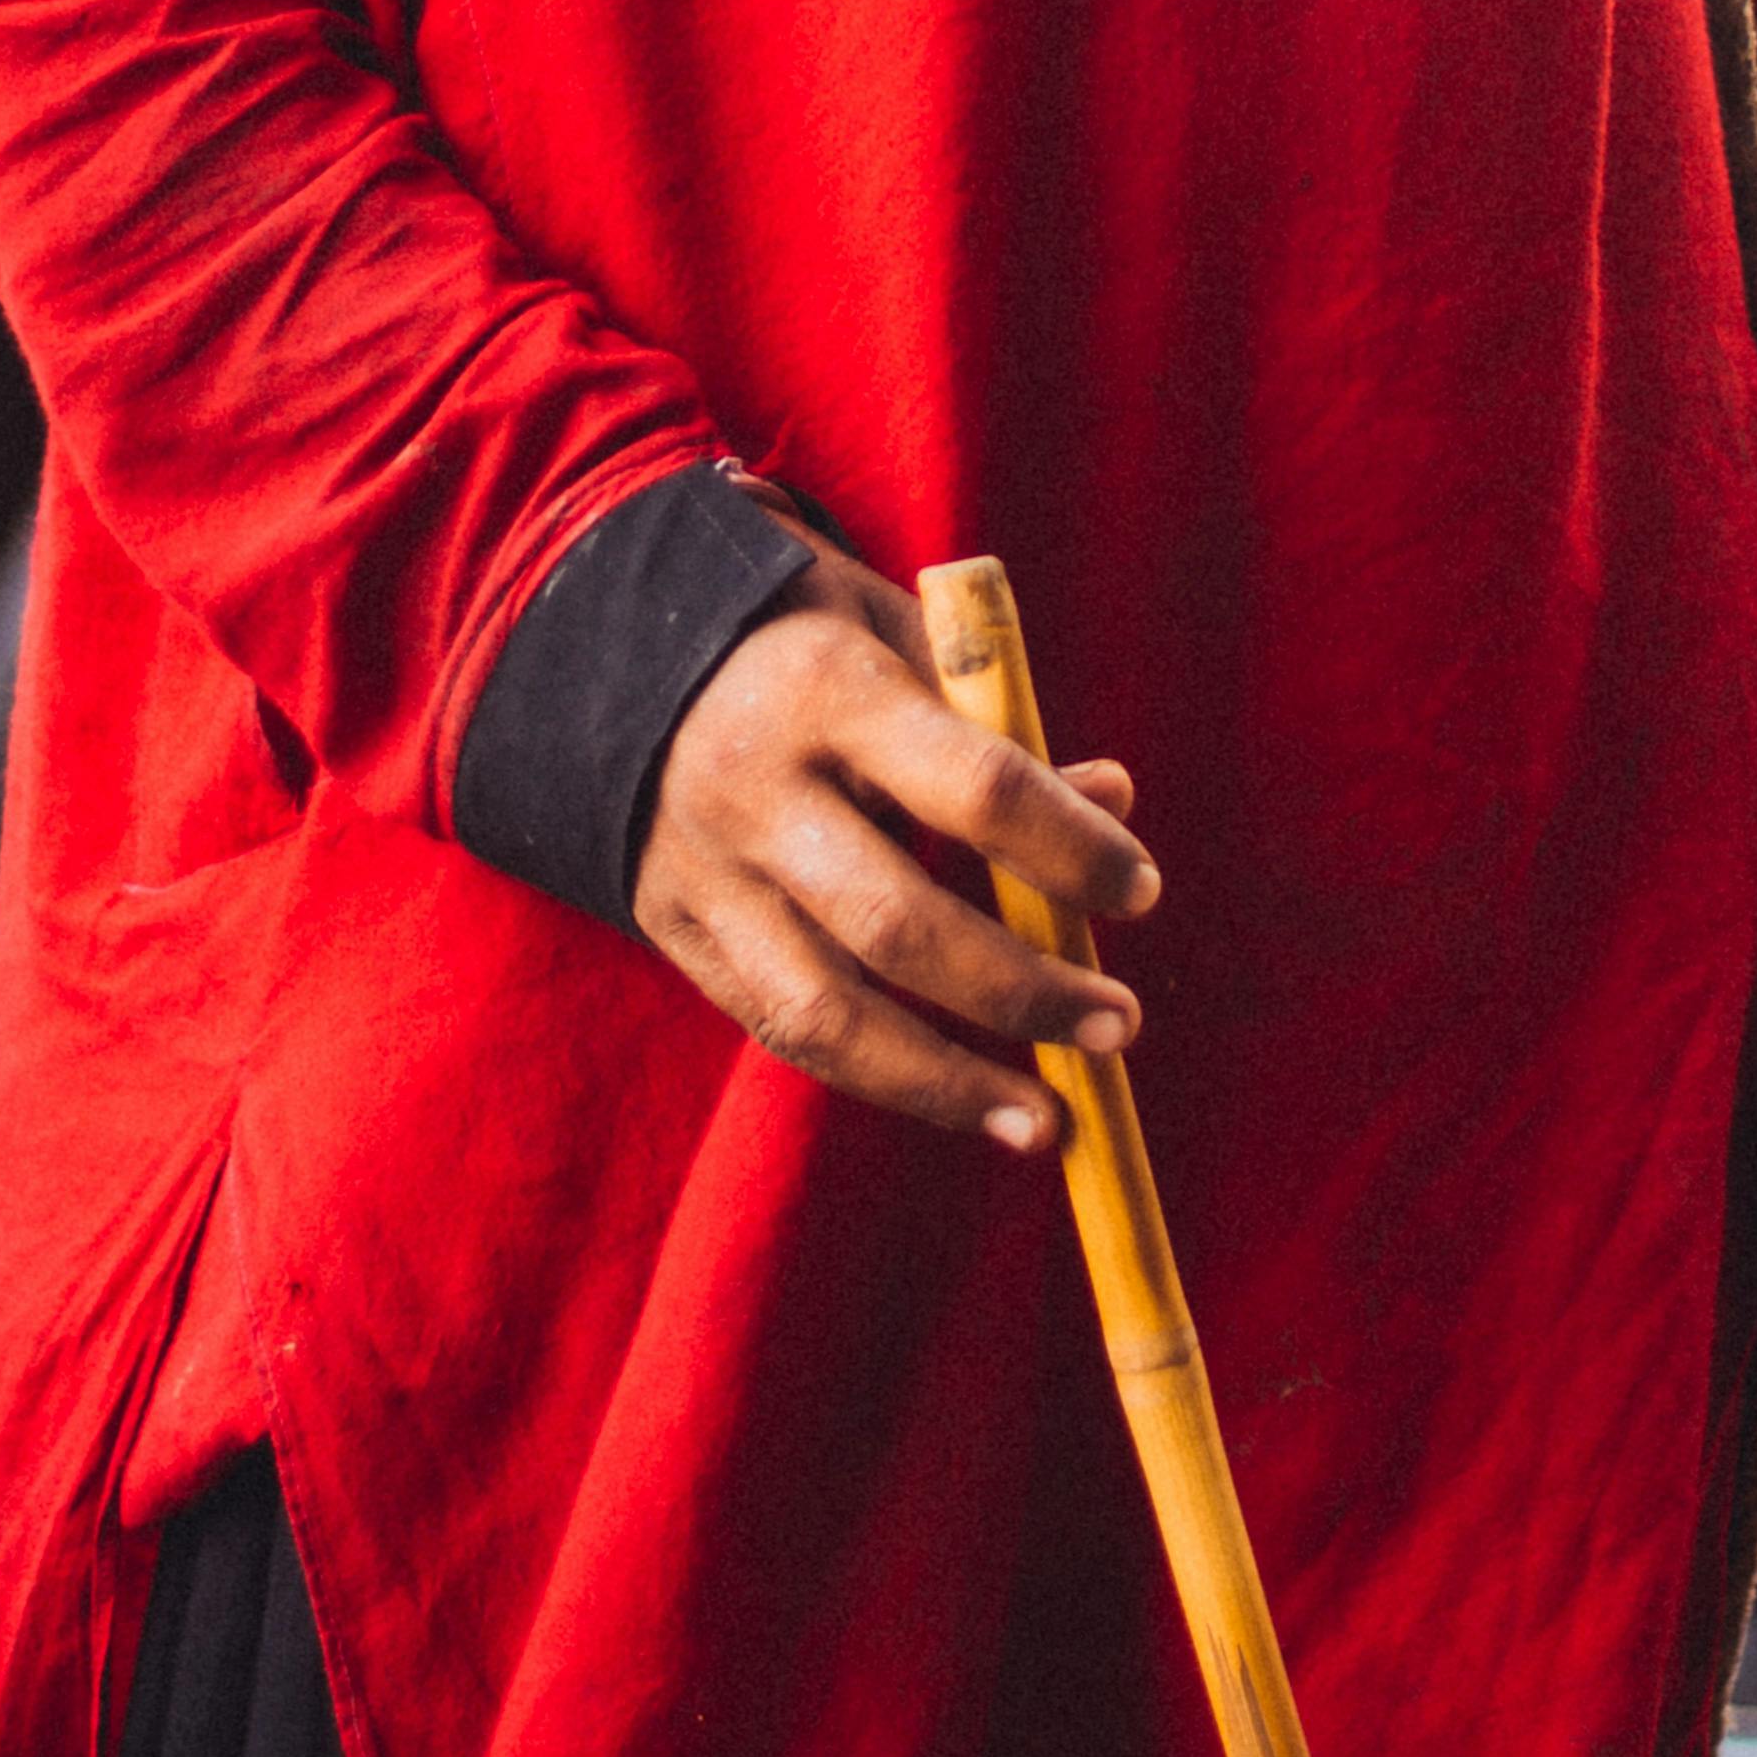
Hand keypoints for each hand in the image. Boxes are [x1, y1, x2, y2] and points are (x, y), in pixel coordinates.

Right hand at [633, 539, 1157, 1150]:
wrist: (614, 650)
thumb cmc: (804, 641)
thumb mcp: (901, 636)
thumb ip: (1001, 726)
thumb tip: (1113, 808)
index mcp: (828, 687)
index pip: (975, 787)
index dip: (1070, 851)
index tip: (1141, 889)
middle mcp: (755, 789)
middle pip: (901, 925)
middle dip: (1023, 990)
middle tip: (1120, 1024)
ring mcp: (705, 874)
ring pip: (828, 1015)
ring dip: (952, 1083)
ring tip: (1053, 1121)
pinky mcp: (678, 934)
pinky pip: (785, 1030)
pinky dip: (883, 1078)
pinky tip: (967, 1101)